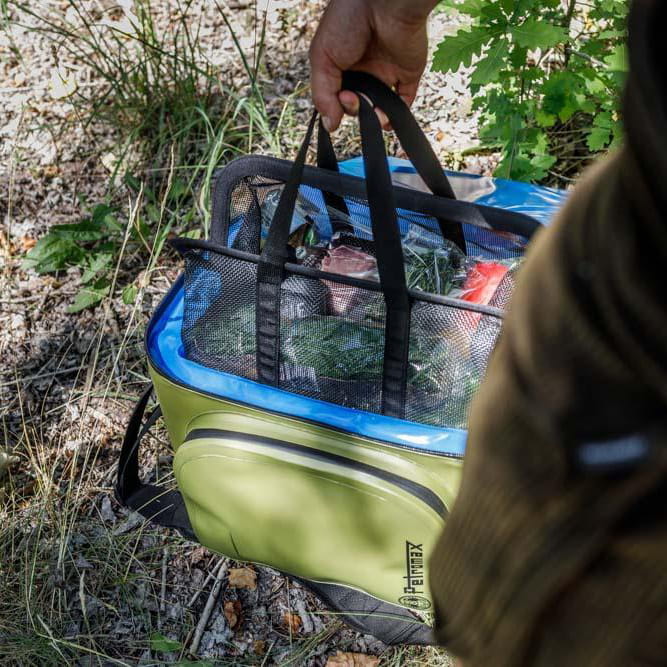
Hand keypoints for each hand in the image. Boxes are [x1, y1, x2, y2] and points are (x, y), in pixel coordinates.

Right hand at [309, 0, 435, 130]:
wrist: (383, 3)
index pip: (336, 95)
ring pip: (378, 107)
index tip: (340, 98)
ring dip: (374, 117)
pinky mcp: (407, 74)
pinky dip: (396, 115)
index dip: (336, 104)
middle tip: (353, 98)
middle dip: (353, 108)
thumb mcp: (322, 57)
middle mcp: (363, 69)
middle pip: (356, 104)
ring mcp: (385, 72)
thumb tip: (330, 126)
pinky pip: (403, 102)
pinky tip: (387, 119)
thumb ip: (323, 93)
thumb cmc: (347, 21)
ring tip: (374, 111)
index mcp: (341, 63)